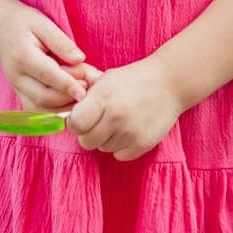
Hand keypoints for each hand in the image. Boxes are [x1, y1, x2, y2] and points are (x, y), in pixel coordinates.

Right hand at [0, 3, 92, 111]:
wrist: (0, 27)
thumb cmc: (25, 23)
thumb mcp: (44, 24)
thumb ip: (62, 42)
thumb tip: (80, 59)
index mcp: (23, 57)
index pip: (47, 75)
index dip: (67, 85)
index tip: (84, 92)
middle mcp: (16, 77)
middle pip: (43, 97)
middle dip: (67, 97)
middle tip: (87, 87)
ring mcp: (16, 88)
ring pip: (39, 109)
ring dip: (62, 108)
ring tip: (81, 96)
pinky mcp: (19, 93)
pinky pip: (36, 110)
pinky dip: (53, 111)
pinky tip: (69, 102)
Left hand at [65, 55, 184, 161]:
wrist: (171, 82)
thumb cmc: (134, 78)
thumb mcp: (107, 78)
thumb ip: (85, 93)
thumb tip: (61, 108)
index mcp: (104, 97)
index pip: (75, 124)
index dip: (77, 122)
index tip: (84, 117)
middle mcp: (116, 116)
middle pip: (86, 141)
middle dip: (90, 132)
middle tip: (102, 120)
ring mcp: (130, 132)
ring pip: (103, 149)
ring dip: (107, 139)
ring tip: (121, 121)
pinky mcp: (143, 144)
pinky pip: (119, 155)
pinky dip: (122, 146)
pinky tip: (131, 129)